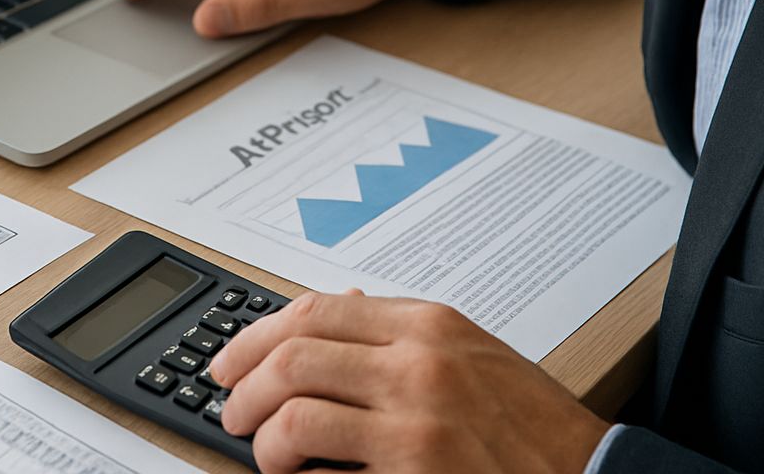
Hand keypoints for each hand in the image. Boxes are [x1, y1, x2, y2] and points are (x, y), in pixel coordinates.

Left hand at [208, 291, 608, 473]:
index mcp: (428, 326)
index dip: (255, 336)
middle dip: (244, 388)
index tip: (231, 360)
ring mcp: (416, 426)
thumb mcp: (471, 353)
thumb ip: (402, 333)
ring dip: (264, 442)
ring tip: (268, 455)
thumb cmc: (533, 425)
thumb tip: (336, 307)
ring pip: (294, 417)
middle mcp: (418, 366)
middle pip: (292, 358)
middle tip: (233, 411)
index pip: (315, 312)